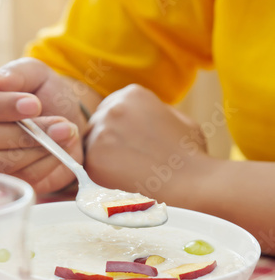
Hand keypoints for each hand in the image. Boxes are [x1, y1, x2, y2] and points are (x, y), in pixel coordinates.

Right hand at [0, 57, 85, 193]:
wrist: (67, 122)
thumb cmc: (45, 95)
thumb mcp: (35, 74)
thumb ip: (15, 75)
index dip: (2, 106)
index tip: (34, 104)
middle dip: (27, 133)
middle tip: (61, 125)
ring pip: (4, 162)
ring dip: (41, 149)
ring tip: (67, 134)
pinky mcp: (9, 180)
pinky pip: (25, 177)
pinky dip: (48, 163)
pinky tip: (62, 150)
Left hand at [84, 84, 209, 208]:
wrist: (193, 183)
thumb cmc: (191, 156)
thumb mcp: (178, 119)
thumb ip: (153, 113)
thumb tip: (139, 119)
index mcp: (131, 94)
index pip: (108, 111)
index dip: (116, 133)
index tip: (128, 149)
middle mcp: (112, 108)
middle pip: (95, 128)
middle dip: (106, 146)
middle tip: (125, 166)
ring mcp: (101, 132)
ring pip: (88, 148)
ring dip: (101, 163)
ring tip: (126, 178)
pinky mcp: (94, 159)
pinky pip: (86, 170)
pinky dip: (99, 179)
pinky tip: (119, 185)